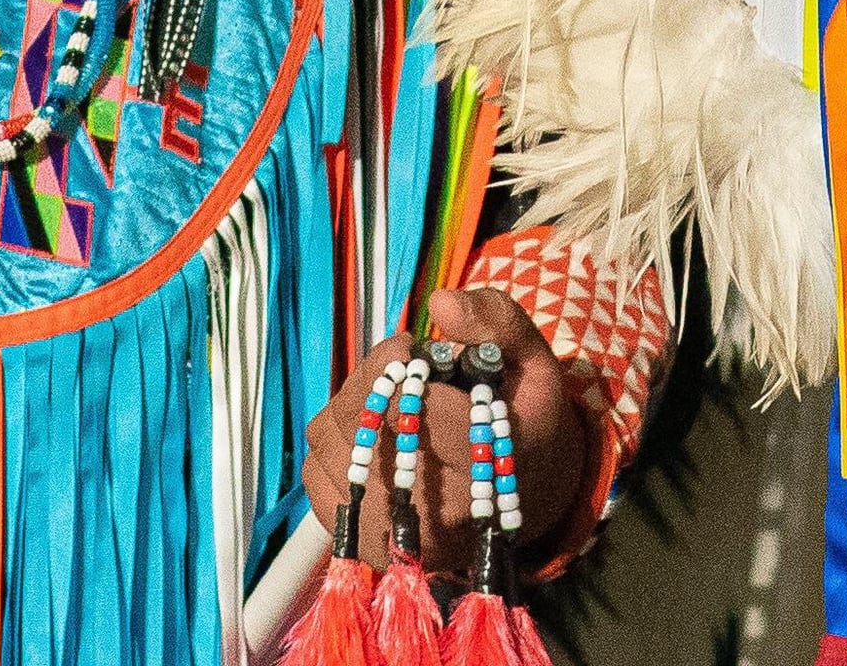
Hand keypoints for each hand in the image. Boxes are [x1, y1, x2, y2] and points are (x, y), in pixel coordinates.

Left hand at [294, 288, 596, 577]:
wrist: (525, 489)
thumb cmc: (522, 416)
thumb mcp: (532, 360)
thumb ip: (495, 321)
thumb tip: (439, 303)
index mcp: (485, 466)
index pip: (413, 407)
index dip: (399, 361)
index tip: (413, 348)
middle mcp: (439, 515)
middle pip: (365, 425)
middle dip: (371, 379)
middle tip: (397, 366)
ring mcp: (397, 535)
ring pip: (331, 443)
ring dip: (348, 405)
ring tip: (384, 399)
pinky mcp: (364, 544)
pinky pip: (314, 472)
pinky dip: (330, 440)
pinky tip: (367, 433)